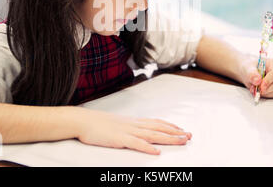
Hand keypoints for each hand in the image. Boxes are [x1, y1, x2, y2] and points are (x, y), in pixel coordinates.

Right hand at [74, 108, 191, 154]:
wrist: (82, 120)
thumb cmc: (97, 123)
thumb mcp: (117, 123)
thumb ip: (128, 126)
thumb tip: (137, 130)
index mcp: (133, 121)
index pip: (156, 122)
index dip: (170, 125)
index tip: (182, 129)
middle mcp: (134, 124)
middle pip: (159, 128)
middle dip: (175, 132)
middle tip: (190, 135)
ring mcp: (127, 131)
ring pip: (153, 135)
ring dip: (168, 138)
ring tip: (182, 141)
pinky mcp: (119, 139)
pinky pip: (136, 144)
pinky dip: (147, 148)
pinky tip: (157, 152)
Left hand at [239, 56, 272, 98]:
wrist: (248, 72)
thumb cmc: (249, 68)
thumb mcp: (247, 68)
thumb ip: (251, 74)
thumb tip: (257, 80)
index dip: (268, 81)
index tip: (260, 87)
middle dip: (264, 88)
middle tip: (254, 88)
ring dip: (264, 92)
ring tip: (254, 88)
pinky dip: (265, 95)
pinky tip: (258, 90)